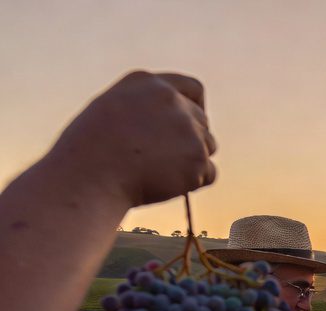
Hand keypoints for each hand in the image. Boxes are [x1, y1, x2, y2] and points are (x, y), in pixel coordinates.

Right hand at [48, 71, 215, 207]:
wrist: (89, 176)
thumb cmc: (91, 152)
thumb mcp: (112, 113)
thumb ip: (146, 111)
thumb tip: (171, 129)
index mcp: (148, 83)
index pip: (193, 89)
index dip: (195, 108)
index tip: (190, 125)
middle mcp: (172, 100)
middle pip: (202, 122)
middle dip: (188, 140)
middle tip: (159, 160)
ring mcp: (188, 128)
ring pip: (208, 147)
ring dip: (191, 161)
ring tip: (156, 171)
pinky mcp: (197, 157)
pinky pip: (209, 173)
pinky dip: (193, 182)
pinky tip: (166, 184)